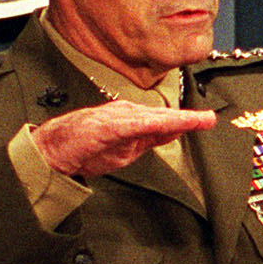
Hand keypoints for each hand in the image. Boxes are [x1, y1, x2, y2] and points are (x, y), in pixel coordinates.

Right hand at [31, 101, 219, 179]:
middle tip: (209, 119)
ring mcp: (115, 119)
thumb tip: (173, 134)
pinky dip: (145, 124)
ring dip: (172, 119)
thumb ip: (148, 140)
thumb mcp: (125, 148)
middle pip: (162, 117)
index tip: (207, 120)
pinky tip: (160, 125)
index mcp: (132, 120)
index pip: (164, 121)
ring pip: (149, 118)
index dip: (186, 121)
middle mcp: (126, 115)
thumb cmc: (85, 146)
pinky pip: (128, 126)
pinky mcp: (102, 127)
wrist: (53, 148)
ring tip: (192, 120)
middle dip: (186, 119)